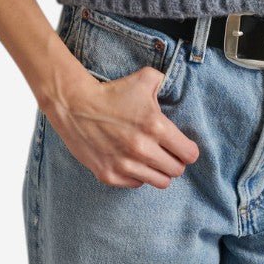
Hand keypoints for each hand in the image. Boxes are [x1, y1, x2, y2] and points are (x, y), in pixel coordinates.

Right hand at [45, 65, 199, 189]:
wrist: (75, 105)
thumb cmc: (112, 93)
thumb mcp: (145, 79)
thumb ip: (166, 82)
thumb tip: (176, 88)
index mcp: (155, 126)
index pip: (189, 154)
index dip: (188, 150)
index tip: (182, 146)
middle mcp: (142, 149)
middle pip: (176, 171)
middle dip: (175, 161)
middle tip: (166, 152)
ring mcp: (125, 165)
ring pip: (159, 182)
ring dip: (158, 171)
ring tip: (151, 159)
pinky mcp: (109, 175)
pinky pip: (136, 184)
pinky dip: (138, 175)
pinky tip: (132, 161)